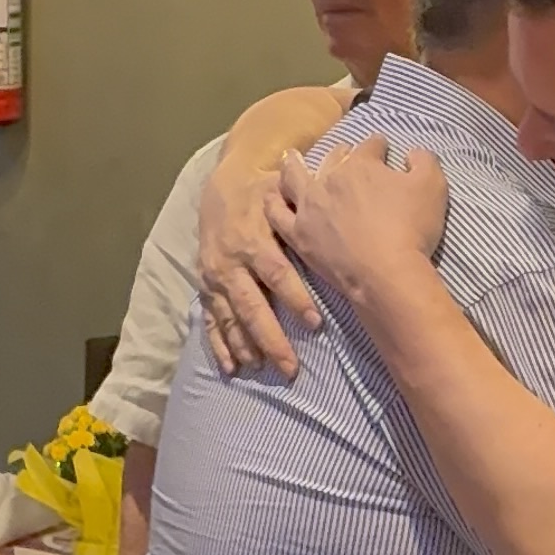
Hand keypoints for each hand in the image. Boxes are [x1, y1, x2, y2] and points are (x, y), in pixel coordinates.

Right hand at [198, 155, 326, 383]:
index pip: (277, 273)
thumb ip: (308, 210)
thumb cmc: (266, 192)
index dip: (296, 298)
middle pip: (252, 306)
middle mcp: (232, 262)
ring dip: (246, 346)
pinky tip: (232, 367)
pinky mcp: (206, 286)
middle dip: (271, 338)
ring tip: (263, 369)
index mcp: (255, 240)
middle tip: (291, 367)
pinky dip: (220, 344)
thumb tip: (348, 215)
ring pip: (231, 318)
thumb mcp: (284, 195)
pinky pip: (211, 319)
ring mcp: (216, 278)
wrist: (223, 185)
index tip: (315, 323)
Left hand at [270, 137, 449, 310]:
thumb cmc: (412, 229)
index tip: (383, 148)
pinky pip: (278, 213)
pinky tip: (270, 196)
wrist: (385, 273)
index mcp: (362, 164)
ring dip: (293, 165)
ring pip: (294, 177)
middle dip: (340, 152)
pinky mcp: (299, 234)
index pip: (370, 146)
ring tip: (290, 159)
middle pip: (333, 157)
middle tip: (343, 154)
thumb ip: (424, 161)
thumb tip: (413, 153)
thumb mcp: (433, 186)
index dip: (379, 146)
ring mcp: (310, 206)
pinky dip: (273, 201)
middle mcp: (331, 178)